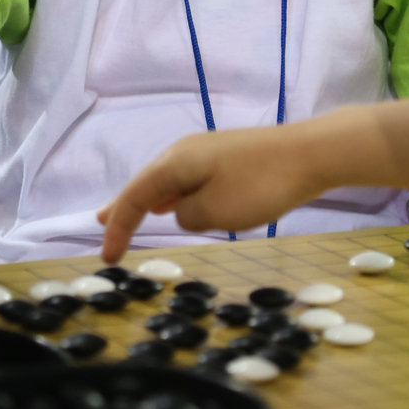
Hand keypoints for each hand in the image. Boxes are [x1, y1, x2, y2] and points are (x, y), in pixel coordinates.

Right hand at [98, 122, 329, 261]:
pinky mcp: (227, 159)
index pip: (135, 196)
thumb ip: (186, 216)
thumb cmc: (259, 184)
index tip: (106, 257)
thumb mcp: (214, 211)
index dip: (118, 227)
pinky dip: (171, 196)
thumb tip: (182, 211)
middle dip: (123, 206)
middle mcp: (185, 151)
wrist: (309, 153)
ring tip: (126, 215)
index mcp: (176, 162)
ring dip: (147, 201)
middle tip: (100, 224)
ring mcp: (207, 152)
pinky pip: (187, 180)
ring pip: (166, 181)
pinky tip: (171, 203)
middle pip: (146, 183)